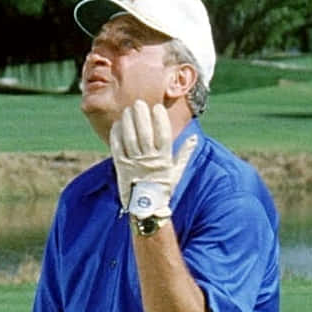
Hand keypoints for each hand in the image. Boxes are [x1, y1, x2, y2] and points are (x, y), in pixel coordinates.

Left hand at [109, 101, 197, 220]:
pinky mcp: (121, 167)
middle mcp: (148, 160)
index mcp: (164, 159)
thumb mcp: (176, 172)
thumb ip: (185, 153)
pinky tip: (118, 124)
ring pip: (130, 138)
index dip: (160, 120)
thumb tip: (194, 139)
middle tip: (139, 103)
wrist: (146, 208)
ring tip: (128, 110)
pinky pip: (117, 148)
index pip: (163, 135)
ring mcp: (134, 163)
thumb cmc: (163, 188)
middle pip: (145, 134)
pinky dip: (117, 135)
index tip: (157, 108)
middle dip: (141, 117)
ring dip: (129, 122)